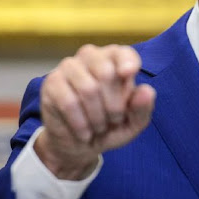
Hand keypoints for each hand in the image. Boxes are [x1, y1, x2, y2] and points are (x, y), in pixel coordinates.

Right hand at [34, 44, 155, 179]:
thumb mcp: (132, 124)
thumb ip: (142, 108)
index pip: (123, 53)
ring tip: (98, 127)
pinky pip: (69, 102)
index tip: (128, 74)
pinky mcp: (51, 83)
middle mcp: (91, 56)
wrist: (78, 145)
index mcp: (114, 59)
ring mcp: (69, 67)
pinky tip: (84, 133)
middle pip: (106, 72)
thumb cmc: (109, 126)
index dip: (127, 62)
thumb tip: (147, 91)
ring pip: (88, 89)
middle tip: (113, 121)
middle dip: (114, 105)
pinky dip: (80, 123)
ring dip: (97, 117)